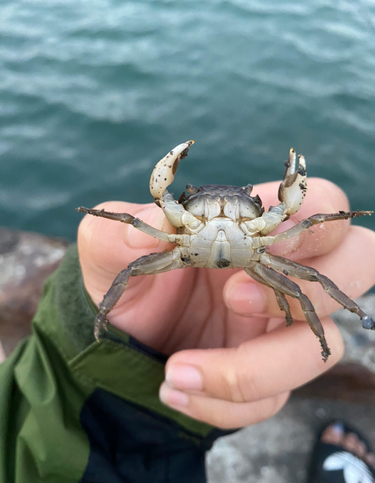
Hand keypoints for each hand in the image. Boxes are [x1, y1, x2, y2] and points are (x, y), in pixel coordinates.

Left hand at [77, 178, 374, 428]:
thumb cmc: (130, 278)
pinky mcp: (269, 373)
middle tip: (234, 298)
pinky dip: (223, 402)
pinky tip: (175, 389)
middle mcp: (280, 272)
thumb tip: (152, 224)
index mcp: (254, 229)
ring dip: (252, 368)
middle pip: (354, 265)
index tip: (250, 242)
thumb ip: (122, 230)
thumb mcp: (110, 252)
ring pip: (318, 348)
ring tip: (177, 370)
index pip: (318, 209)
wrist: (125, 335)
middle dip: (308, 288)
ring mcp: (280, 326)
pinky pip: (272, 399)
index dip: (305, 225)